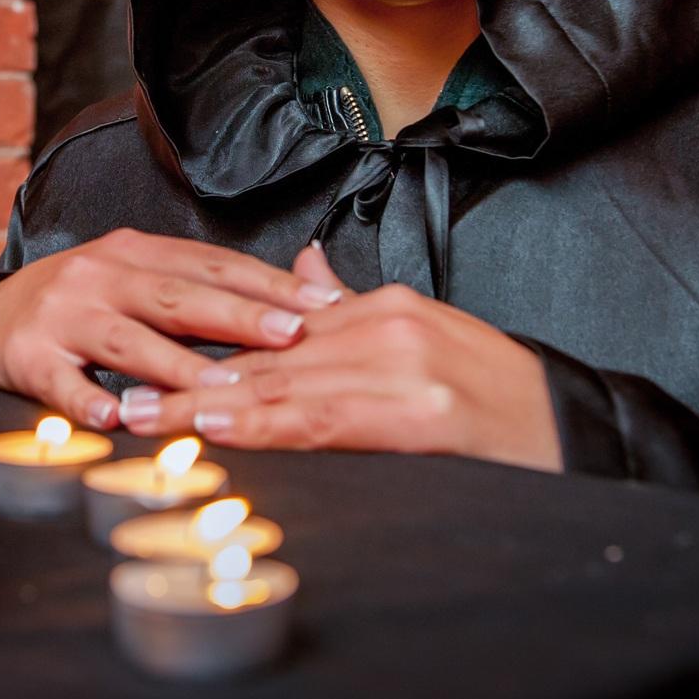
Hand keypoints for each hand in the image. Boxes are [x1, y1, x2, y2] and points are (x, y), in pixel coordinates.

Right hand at [0, 228, 343, 430]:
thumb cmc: (78, 308)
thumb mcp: (135, 281)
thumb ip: (204, 287)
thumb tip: (297, 287)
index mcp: (134, 252)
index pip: (212, 265)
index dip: (268, 284)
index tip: (321, 306)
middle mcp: (99, 274)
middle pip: (177, 296)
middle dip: (239, 316)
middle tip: (290, 336)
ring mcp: (61, 314)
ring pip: (128, 342)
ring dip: (179, 368)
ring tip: (226, 391)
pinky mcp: (27, 356)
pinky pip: (63, 383)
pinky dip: (89, 402)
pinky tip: (119, 419)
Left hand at [118, 244, 563, 471]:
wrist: (576, 431)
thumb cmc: (501, 399)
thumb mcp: (428, 335)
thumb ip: (356, 306)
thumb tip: (305, 267)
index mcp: (384, 307)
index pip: (277, 327)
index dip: (209, 344)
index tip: (152, 356)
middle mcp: (386, 326)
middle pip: (265, 355)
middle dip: (188, 376)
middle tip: (123, 391)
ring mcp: (401, 367)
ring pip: (282, 386)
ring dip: (205, 405)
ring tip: (147, 416)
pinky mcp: (417, 414)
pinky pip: (323, 419)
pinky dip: (266, 422)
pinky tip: (220, 426)